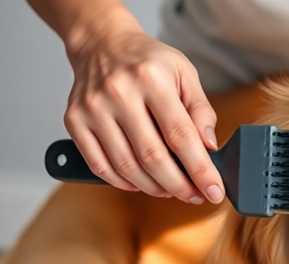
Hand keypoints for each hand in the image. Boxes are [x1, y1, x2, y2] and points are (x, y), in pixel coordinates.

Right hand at [63, 15, 223, 203]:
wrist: (102, 43)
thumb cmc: (147, 61)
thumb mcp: (184, 73)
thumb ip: (200, 110)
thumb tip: (210, 147)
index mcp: (151, 78)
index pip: (180, 135)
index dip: (200, 169)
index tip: (213, 190)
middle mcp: (119, 92)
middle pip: (152, 157)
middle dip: (178, 185)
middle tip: (194, 195)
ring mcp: (93, 108)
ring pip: (126, 166)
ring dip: (153, 187)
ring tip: (170, 189)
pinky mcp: (74, 120)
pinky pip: (99, 165)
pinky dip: (122, 182)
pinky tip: (140, 183)